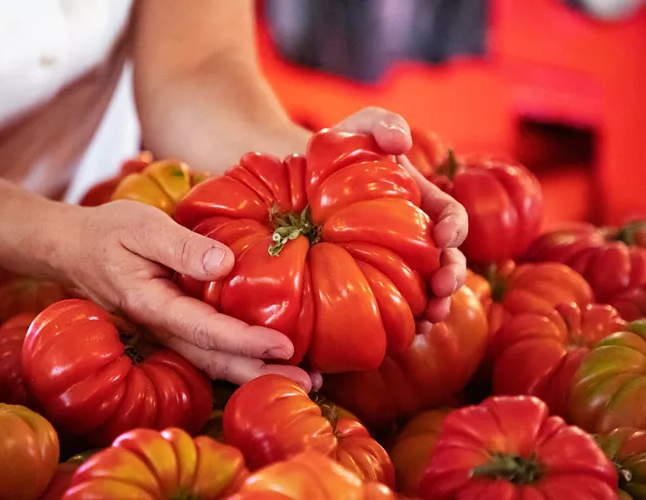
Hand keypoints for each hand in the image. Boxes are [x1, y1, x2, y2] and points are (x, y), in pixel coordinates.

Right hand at [56, 200, 317, 390]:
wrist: (72, 250)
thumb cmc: (107, 233)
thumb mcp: (141, 227)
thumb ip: (181, 247)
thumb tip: (225, 265)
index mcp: (153, 305)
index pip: (205, 330)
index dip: (245, 341)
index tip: (284, 346)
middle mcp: (160, 329)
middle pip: (215, 361)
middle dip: (261, 374)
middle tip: (309, 383)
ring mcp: (165, 334)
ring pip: (213, 364)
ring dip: (255, 374)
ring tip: (300, 380)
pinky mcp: (171, 329)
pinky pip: (207, 353)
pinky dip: (239, 362)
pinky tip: (265, 363)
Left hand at [335, 107, 468, 329]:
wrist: (294, 183)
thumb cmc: (334, 153)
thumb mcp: (356, 128)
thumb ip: (381, 124)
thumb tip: (400, 142)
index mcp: (420, 203)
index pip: (450, 217)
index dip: (454, 228)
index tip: (444, 238)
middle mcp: (414, 236)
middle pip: (445, 260)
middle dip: (450, 277)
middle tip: (441, 291)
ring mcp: (393, 262)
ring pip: (425, 290)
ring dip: (433, 307)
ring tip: (427, 322)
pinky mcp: (369, 283)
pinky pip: (391, 306)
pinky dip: (399, 321)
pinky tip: (399, 335)